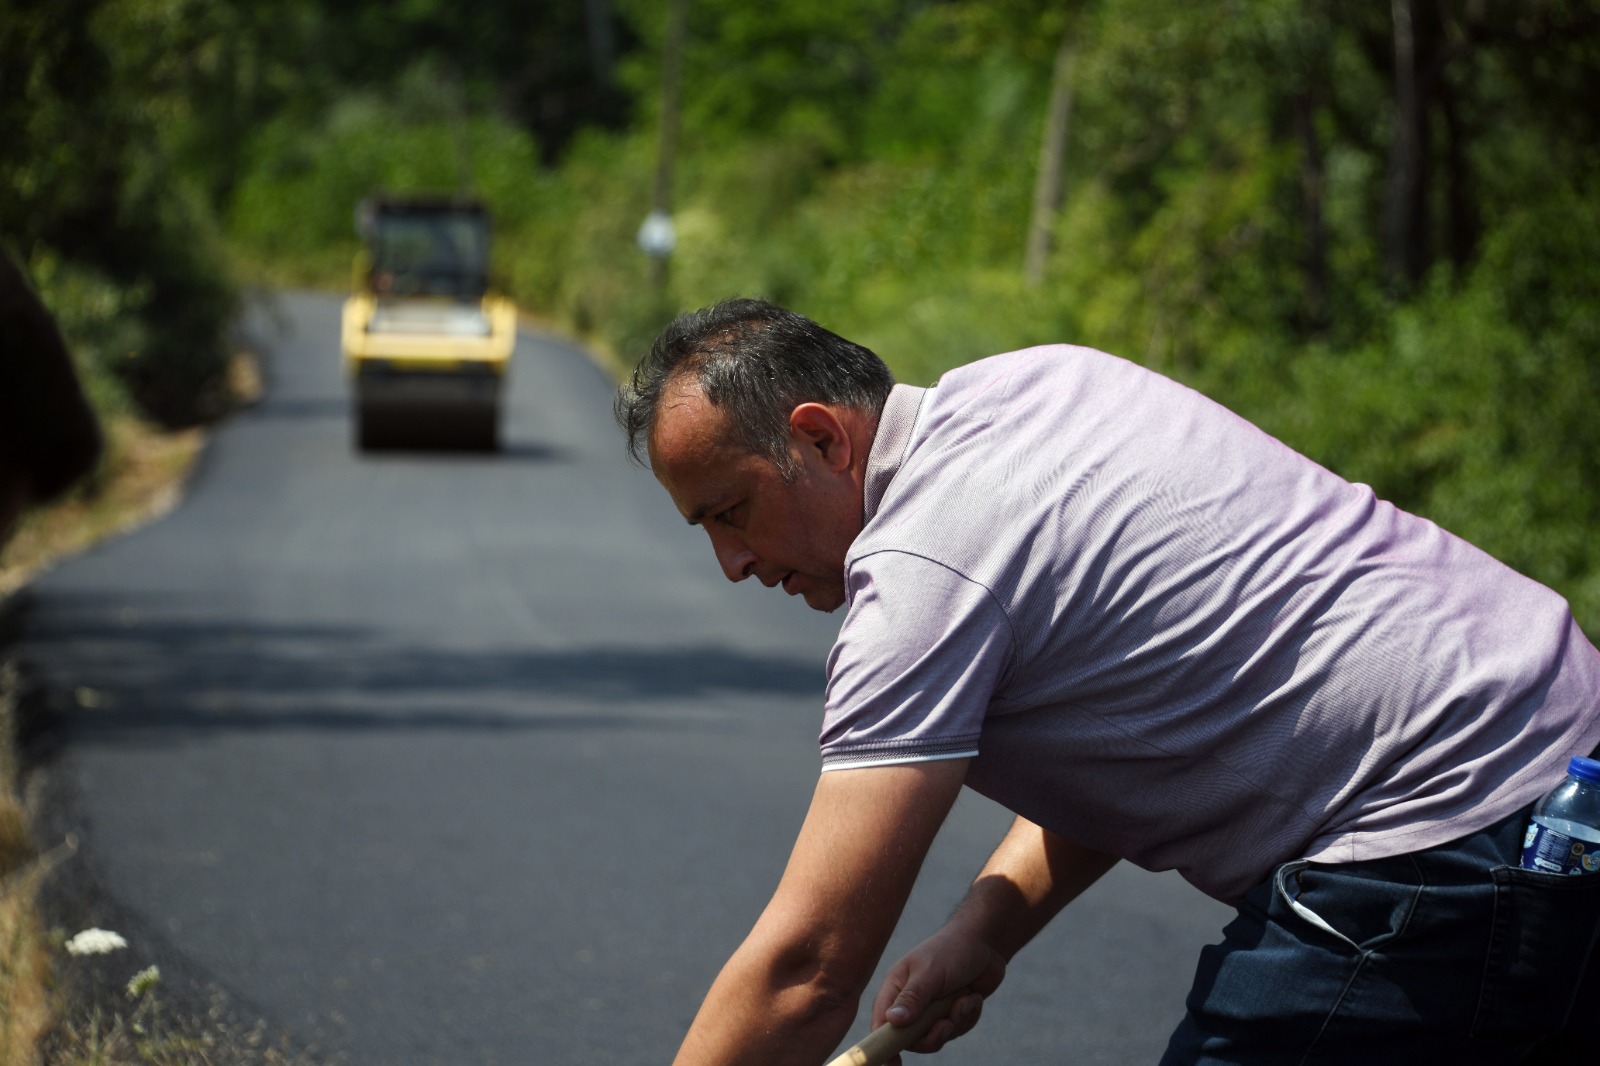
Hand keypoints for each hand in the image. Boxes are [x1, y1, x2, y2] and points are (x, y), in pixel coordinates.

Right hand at [869, 922, 1006, 1059]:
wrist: (986, 942)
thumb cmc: (953, 950)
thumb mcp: (931, 972)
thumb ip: (913, 998)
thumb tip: (892, 1021)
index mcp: (896, 987)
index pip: (881, 1022)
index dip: (883, 1044)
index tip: (892, 1063)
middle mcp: (911, 1000)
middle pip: (912, 1038)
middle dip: (934, 1034)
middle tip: (946, 1022)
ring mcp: (931, 1008)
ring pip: (937, 1037)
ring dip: (955, 1021)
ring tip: (964, 999)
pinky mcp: (951, 1012)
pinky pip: (956, 1030)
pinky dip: (967, 1016)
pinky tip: (972, 996)